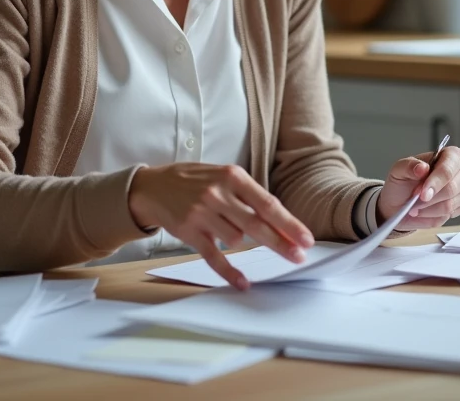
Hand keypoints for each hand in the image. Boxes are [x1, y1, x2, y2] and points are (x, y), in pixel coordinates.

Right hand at [128, 163, 313, 289]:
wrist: (154, 186)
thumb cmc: (196, 181)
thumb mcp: (224, 176)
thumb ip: (249, 196)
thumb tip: (280, 222)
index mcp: (232, 176)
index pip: (267, 204)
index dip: (289, 223)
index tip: (305, 239)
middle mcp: (218, 194)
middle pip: (257, 224)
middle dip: (281, 242)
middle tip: (299, 256)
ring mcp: (202, 213)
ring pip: (237, 239)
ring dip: (247, 246)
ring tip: (249, 244)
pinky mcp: (189, 231)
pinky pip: (214, 256)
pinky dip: (229, 271)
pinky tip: (243, 282)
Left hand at [376, 146, 459, 229]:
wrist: (400, 203)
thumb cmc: (402, 183)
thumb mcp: (399, 170)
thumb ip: (409, 166)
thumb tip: (422, 168)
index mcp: (449, 156)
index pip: (450, 165)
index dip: (437, 179)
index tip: (422, 192)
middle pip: (453, 187)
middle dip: (431, 198)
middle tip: (415, 200)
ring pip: (450, 204)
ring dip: (428, 208)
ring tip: (415, 206)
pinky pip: (448, 215)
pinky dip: (431, 215)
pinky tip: (423, 211)